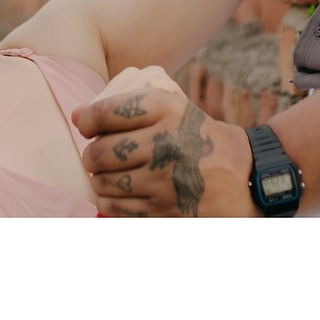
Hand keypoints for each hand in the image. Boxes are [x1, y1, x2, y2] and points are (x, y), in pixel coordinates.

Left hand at [72, 67, 256, 216]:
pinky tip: (124, 193)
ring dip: (100, 179)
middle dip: (92, 155)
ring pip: (102, 182)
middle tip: (99, 156)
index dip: (88, 120)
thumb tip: (75, 115)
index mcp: (169, 109)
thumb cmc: (198, 140)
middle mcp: (167, 142)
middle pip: (100, 151)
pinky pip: (113, 207)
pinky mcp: (163, 211)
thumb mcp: (174, 110)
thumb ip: (126, 109)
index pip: (106, 112)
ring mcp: (165, 180)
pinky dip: (110, 201)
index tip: (88, 126)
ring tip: (112, 174)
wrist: (244, 180)